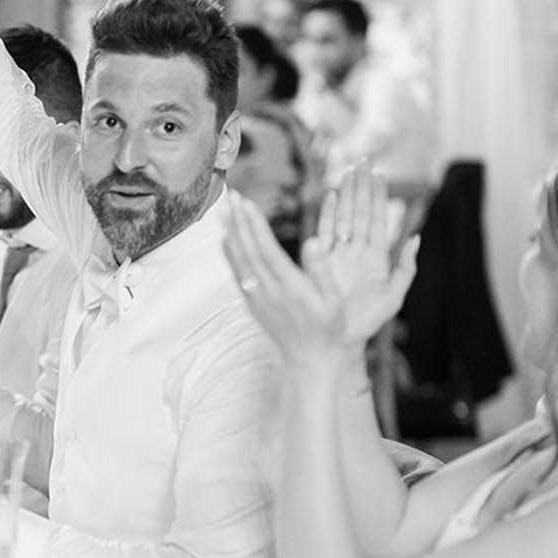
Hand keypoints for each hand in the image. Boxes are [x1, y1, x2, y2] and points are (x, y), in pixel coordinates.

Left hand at [223, 195, 347, 363]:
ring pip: (240, 261)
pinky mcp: (253, 305)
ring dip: (231, 234)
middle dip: (239, 222)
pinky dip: (230, 255)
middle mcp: (270, 293)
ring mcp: (258, 299)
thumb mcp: (334, 301)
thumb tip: (313, 241)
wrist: (310, 361)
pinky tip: (225, 239)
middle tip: (231, 196)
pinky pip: (238, 275)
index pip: (267, 250)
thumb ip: (322, 270)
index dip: (254, 226)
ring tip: (223, 210)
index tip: (246, 203)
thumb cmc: (329, 329)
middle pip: (249, 251)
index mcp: (291, 288)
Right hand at [301, 164, 418, 345]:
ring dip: (346, 194)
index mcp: (375, 258)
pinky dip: (328, 214)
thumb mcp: (393, 298)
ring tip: (349, 171)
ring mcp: (338, 255)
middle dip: (361, 186)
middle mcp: (356, 252)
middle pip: (360, 212)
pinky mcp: (321, 262)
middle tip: (363, 160)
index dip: (379, 197)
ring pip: (344, 218)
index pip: (378, 219)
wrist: (339, 341)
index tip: (379, 173)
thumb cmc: (365, 323)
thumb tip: (415, 238)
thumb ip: (405, 268)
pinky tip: (330, 196)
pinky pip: (325, 233)